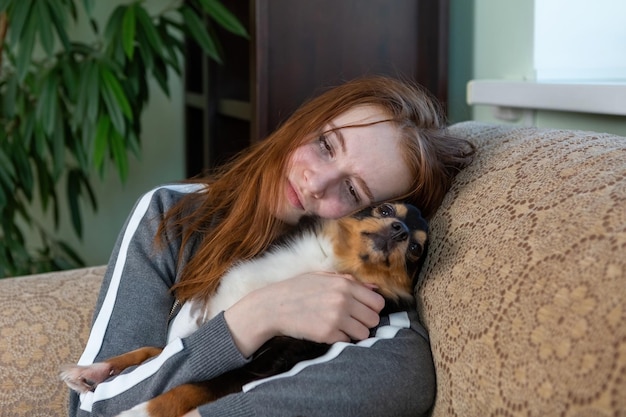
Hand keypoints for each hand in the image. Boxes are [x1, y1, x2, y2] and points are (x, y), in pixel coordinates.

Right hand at [224, 273, 384, 356]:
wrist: (273, 306)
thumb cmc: (297, 290)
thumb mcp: (322, 277)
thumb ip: (349, 280)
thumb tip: (375, 288)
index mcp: (344, 284)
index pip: (378, 302)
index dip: (372, 308)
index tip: (362, 311)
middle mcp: (343, 300)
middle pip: (374, 319)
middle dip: (365, 322)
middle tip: (352, 321)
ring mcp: (336, 317)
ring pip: (364, 333)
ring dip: (355, 333)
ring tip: (341, 328)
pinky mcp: (327, 334)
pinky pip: (348, 341)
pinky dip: (341, 339)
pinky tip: (329, 332)